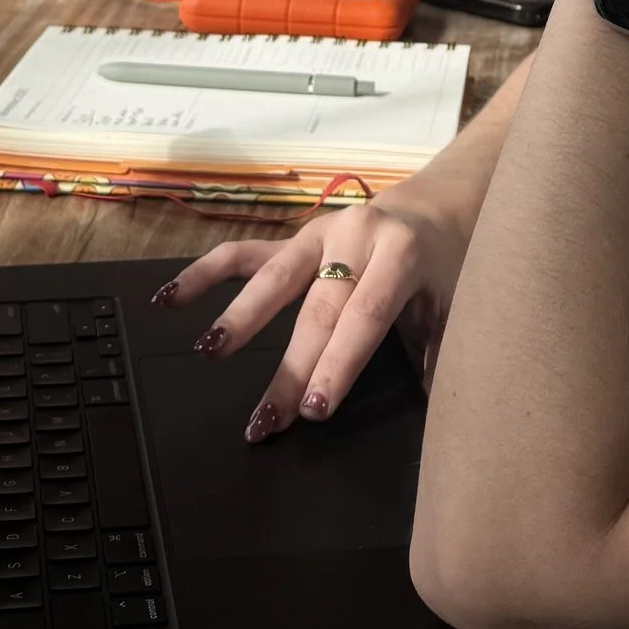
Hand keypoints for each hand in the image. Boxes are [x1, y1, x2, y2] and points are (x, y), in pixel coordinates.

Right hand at [152, 184, 472, 441]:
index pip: (366, 315)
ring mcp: (320, 233)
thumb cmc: (452, 264)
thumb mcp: (459, 305)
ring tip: (210, 352)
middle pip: (318, 309)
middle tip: (266, 419)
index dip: (340, 363)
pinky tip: (170, 298)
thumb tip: (435, 426)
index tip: (315, 409)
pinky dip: (205, 274)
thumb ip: (440, 357)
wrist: (445, 202)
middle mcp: (356, 237)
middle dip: (291, 367)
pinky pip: (245, 254)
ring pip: (275, 276)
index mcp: (402, 253)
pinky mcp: (296, 238)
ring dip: (242, 317)